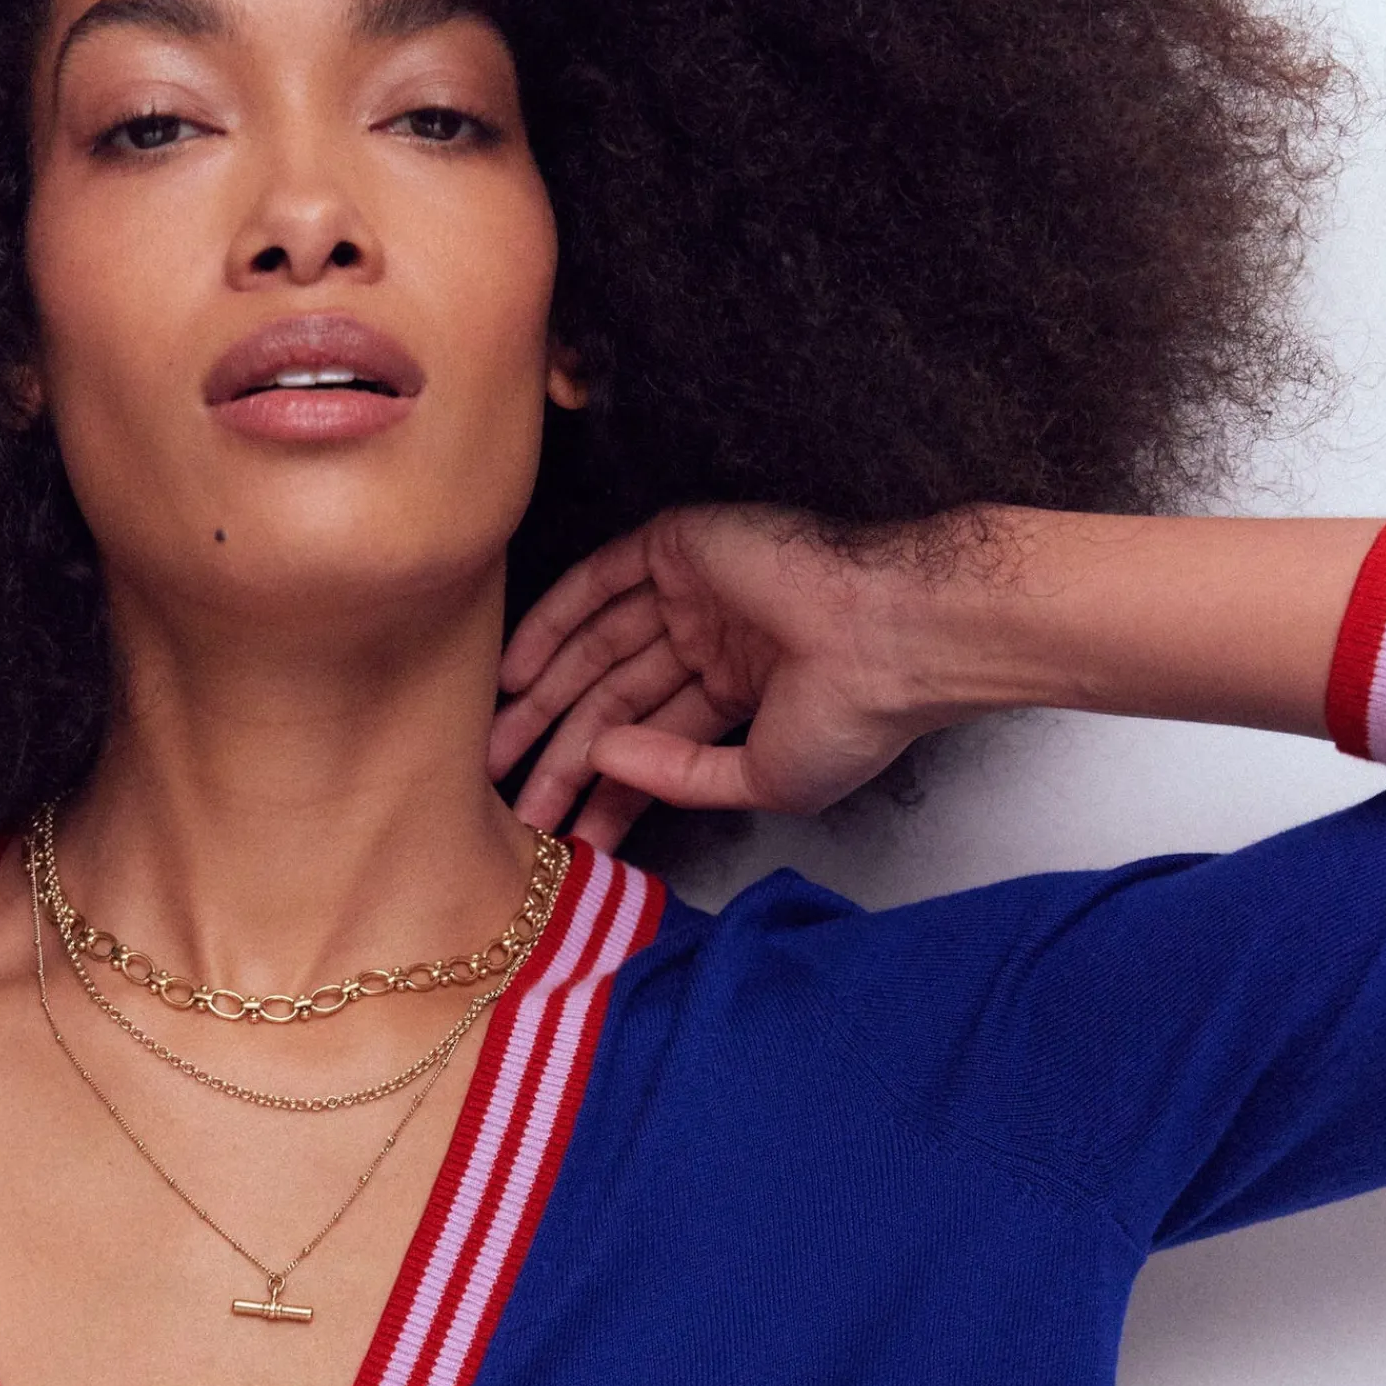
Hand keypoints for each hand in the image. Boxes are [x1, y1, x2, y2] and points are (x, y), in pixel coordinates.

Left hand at [493, 505, 979, 851]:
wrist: (891, 642)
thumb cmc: (850, 720)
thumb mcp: (760, 782)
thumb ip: (678, 778)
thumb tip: (601, 761)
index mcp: (738, 694)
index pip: (650, 747)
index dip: (603, 794)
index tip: (562, 837)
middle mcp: (709, 641)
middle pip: (612, 702)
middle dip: (558, 756)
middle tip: (511, 805)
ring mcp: (693, 594)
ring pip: (597, 650)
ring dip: (543, 700)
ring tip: (495, 754)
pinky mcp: (681, 548)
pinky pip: (600, 584)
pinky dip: (553, 625)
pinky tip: (514, 677)